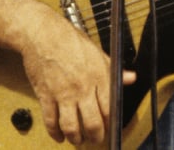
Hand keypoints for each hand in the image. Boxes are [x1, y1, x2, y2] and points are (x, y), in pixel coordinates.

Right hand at [0, 0, 135, 144]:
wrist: (43, 34)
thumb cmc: (69, 39)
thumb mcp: (97, 52)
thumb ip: (114, 69)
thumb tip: (131, 78)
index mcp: (99, 76)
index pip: (109, 107)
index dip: (110, 122)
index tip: (110, 127)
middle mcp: (83, 88)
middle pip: (92, 122)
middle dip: (95, 136)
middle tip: (95, 139)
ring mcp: (63, 94)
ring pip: (71, 126)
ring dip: (76, 138)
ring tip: (78, 140)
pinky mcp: (46, 96)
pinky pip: (51, 121)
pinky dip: (55, 133)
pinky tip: (59, 137)